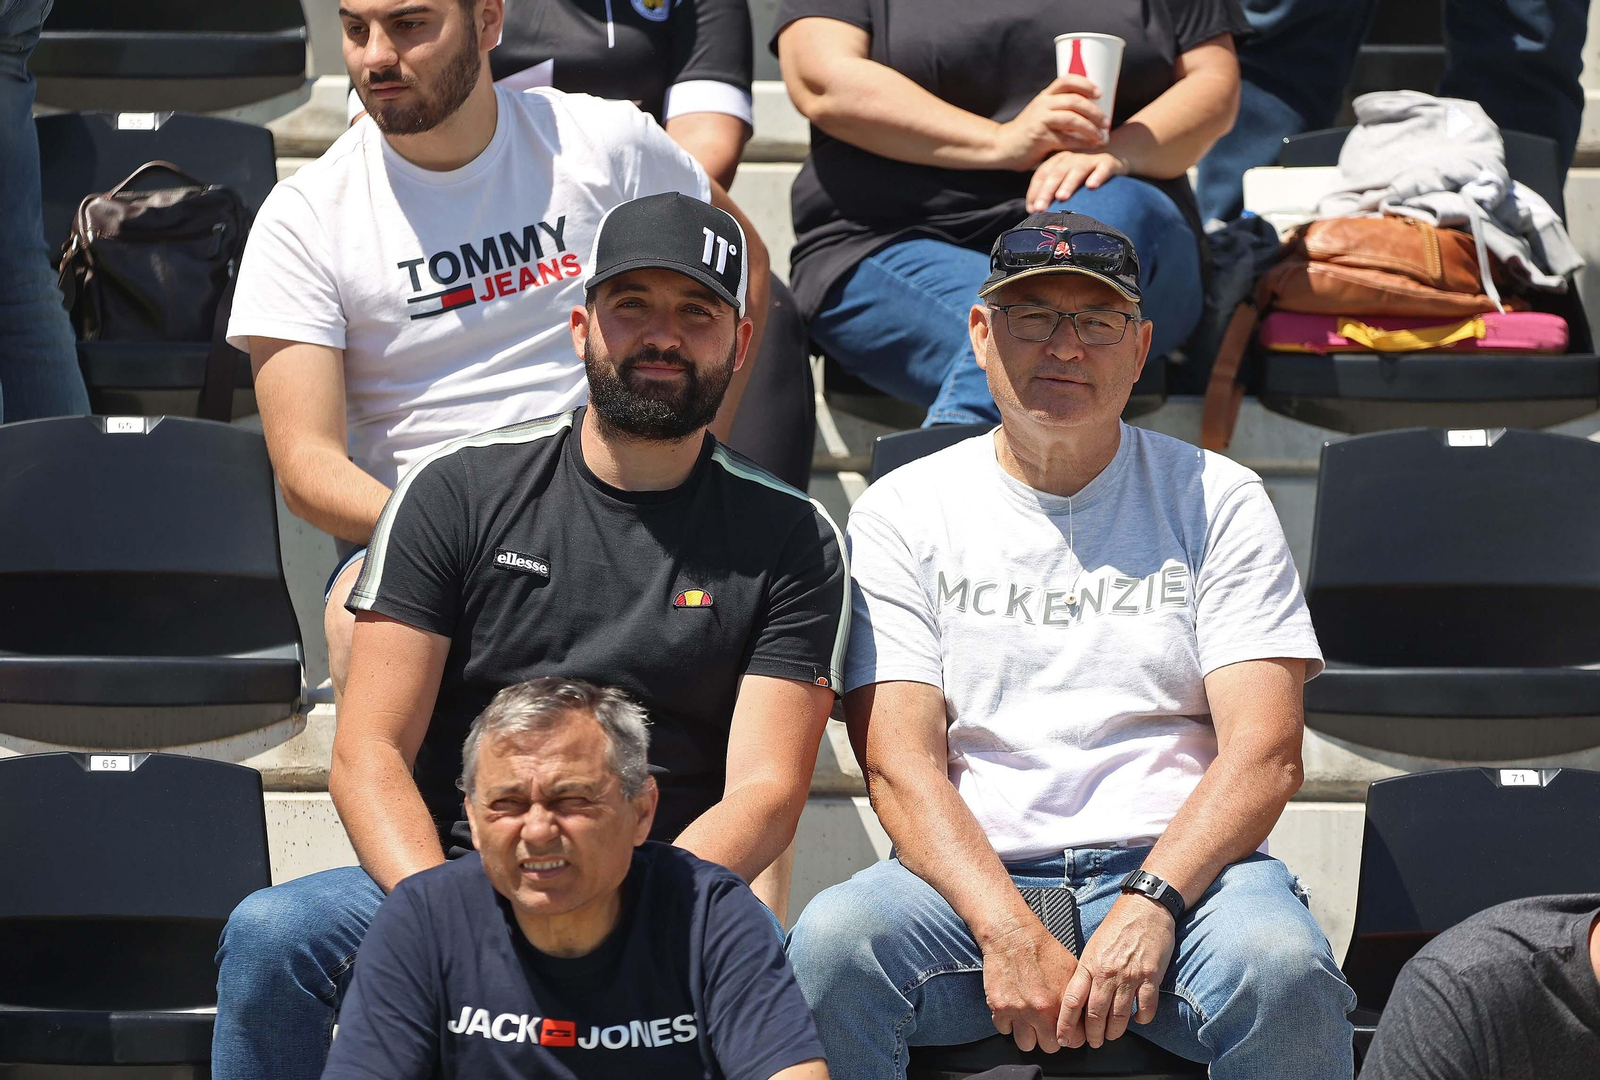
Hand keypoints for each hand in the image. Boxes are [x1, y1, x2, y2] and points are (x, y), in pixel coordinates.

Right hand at [982, 918, 1078, 1052]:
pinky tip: (1014, 1009)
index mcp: (1060, 1003)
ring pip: (1026, 1044)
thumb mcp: (1072, 970)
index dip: (1071, 1036)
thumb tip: (1085, 1015)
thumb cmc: (1042, 949)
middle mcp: (1039, 1011)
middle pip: (1049, 1047)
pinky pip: (1004, 1030)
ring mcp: (1017, 1011)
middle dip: (1050, 1037)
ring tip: (1029, 1021)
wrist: (1012, 935)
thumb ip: (1078, 997)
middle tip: (1047, 1025)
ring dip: (1028, 1034)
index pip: (1073, 1040)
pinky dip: (1008, 1023)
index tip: (1066, 1030)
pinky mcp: (998, 1007)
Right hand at [990, 76, 1109, 171]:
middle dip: (1095, 111)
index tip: (1100, 93)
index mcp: (1045, 95)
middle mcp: (1043, 104)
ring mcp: (1040, 120)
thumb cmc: (1028, 132)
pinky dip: (1081, 143)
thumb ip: (1060, 110)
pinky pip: (1065, 138)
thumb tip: (1090, 112)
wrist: (1003, 147)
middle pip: (1074, 100)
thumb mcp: (1041, 113)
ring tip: (1101, 136)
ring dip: (1090, 127)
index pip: (1066, 80)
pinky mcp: (1040, 137)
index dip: (1085, 83)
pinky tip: (1090, 146)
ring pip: (1072, 118)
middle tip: (1106, 122)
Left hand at [1026, 151, 1127, 211]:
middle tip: (1040, 209)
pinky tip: (1092, 186)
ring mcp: (1089, 159)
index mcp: (1057, 161)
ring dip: (1068, 184)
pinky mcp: (1108, 162)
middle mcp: (1071, 158)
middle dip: (1046, 192)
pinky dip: (1097, 176)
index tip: (1032, 210)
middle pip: (1055, 174)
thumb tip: (1033, 211)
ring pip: (1076, 171)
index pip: (1041, 175)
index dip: (1035, 192)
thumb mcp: (1067, 179)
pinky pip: (1102, 168)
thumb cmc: (1085, 174)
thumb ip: (1051, 191)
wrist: (1116, 155)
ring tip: (1061, 198)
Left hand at [1057, 893, 1174, 1048]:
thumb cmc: (1117, 926)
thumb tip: (1078, 997)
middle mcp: (1107, 972)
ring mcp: (1129, 975)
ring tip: (1112, 1036)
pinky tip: (1139, 1020)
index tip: (1064, 1038)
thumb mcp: (1092, 946)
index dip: (1066, 1024)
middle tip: (1093, 1043)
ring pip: (1120, 1016)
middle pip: (1096, 1014)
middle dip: (1093, 1035)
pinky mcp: (1151, 976)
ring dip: (1115, 1031)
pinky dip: (1142, 1019)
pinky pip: (1146, 1007)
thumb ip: (1086, 970)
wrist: (1144, 907)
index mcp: (1089, 963)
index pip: (1072, 1001)